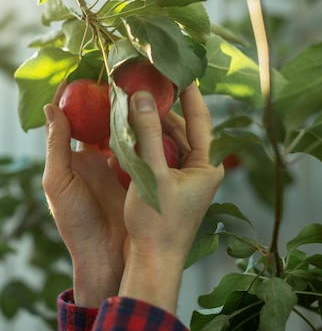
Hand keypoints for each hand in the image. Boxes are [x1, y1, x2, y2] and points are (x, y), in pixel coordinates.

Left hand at [42, 83, 127, 306]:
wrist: (106, 257)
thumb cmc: (74, 222)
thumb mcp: (58, 182)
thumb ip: (56, 146)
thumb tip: (51, 108)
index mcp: (71, 155)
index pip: (68, 115)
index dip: (70, 92)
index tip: (78, 66)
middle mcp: (94, 154)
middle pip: (97, 115)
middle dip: (104, 92)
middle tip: (115, 65)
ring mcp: (117, 162)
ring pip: (121, 126)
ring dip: (126, 105)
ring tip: (135, 79)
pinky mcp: (139, 171)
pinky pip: (142, 143)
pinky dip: (145, 127)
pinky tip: (153, 108)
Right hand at [118, 83, 223, 312]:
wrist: (152, 261)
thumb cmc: (157, 222)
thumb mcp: (151, 173)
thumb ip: (147, 134)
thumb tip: (141, 96)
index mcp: (205, 166)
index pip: (200, 120)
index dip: (190, 94)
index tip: (179, 69)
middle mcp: (198, 171)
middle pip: (181, 130)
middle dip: (163, 109)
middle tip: (145, 86)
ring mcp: (183, 180)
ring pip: (168, 144)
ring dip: (150, 127)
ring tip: (132, 105)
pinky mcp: (168, 188)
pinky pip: (158, 158)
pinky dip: (144, 145)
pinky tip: (126, 136)